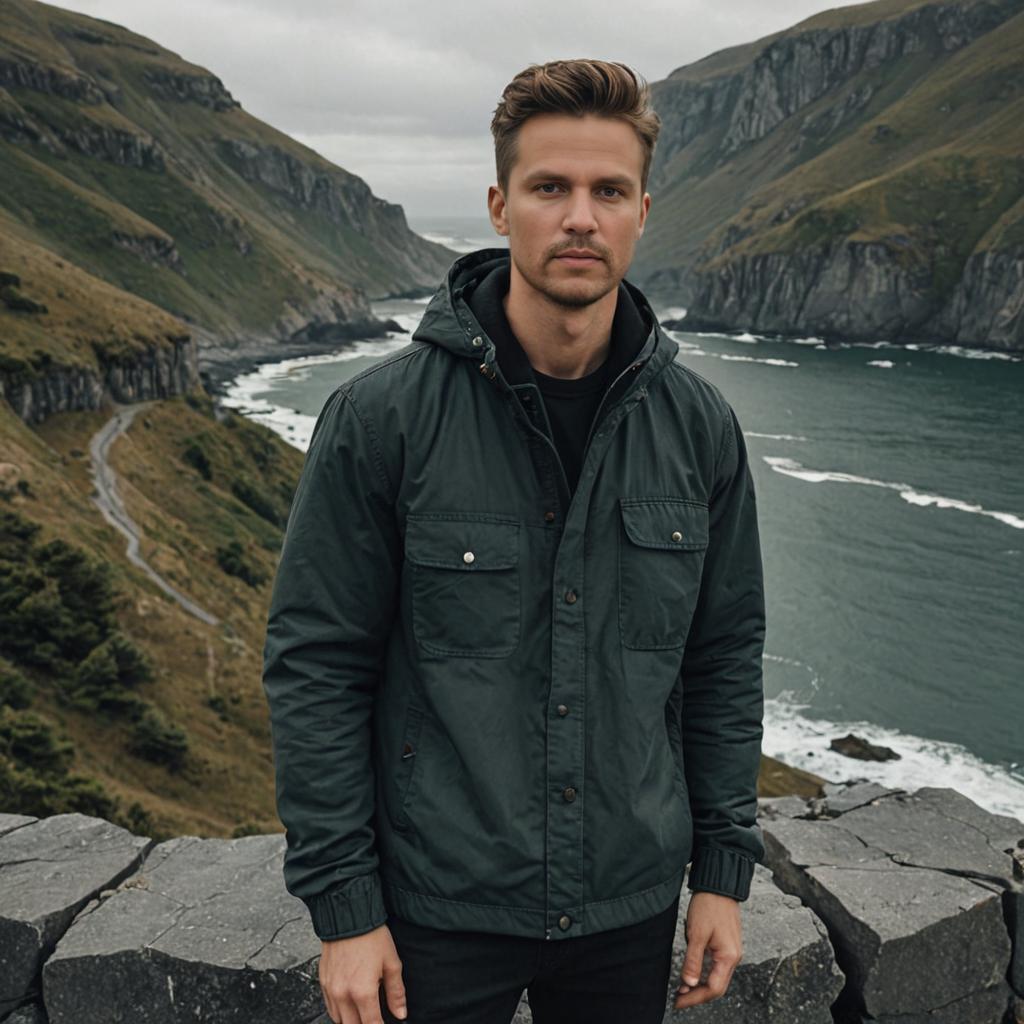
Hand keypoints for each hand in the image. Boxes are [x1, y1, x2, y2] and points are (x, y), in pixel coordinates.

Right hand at [319, 924, 406, 1022]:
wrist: (349, 917)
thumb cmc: (371, 936)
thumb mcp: (391, 962)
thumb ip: (396, 992)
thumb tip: (401, 1013)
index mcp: (363, 992)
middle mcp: (344, 995)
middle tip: (375, 1017)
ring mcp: (331, 990)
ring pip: (339, 1020)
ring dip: (352, 1020)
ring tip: (363, 1011)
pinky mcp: (323, 983)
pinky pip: (330, 1008)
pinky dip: (340, 1011)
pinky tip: (350, 1003)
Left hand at [673, 891, 742, 1009]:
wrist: (718, 885)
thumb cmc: (709, 906)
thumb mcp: (696, 933)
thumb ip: (693, 960)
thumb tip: (688, 984)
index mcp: (729, 957)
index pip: (713, 988)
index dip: (695, 998)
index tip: (678, 1001)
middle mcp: (734, 957)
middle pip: (717, 987)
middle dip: (698, 995)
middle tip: (679, 999)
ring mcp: (732, 951)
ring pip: (717, 978)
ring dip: (701, 986)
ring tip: (682, 989)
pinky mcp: (727, 945)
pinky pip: (717, 967)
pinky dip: (705, 974)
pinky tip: (693, 974)